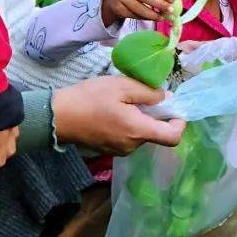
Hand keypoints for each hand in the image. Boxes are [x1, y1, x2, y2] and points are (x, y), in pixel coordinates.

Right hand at [52, 76, 185, 155]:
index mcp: (137, 131)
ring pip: (141, 134)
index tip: (175, 108)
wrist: (57, 116)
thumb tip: (166, 99)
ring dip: (141, 119)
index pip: (172, 137)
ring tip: (125, 101)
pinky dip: (129, 124)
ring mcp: (120, 150)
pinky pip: (128, 137)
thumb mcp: (121, 86)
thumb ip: (148, 92)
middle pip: (156, 133)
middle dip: (156, 116)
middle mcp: (132, 146)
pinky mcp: (109, 149)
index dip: (180, 123)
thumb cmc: (89, 98)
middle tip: (144, 95)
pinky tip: (114, 110)